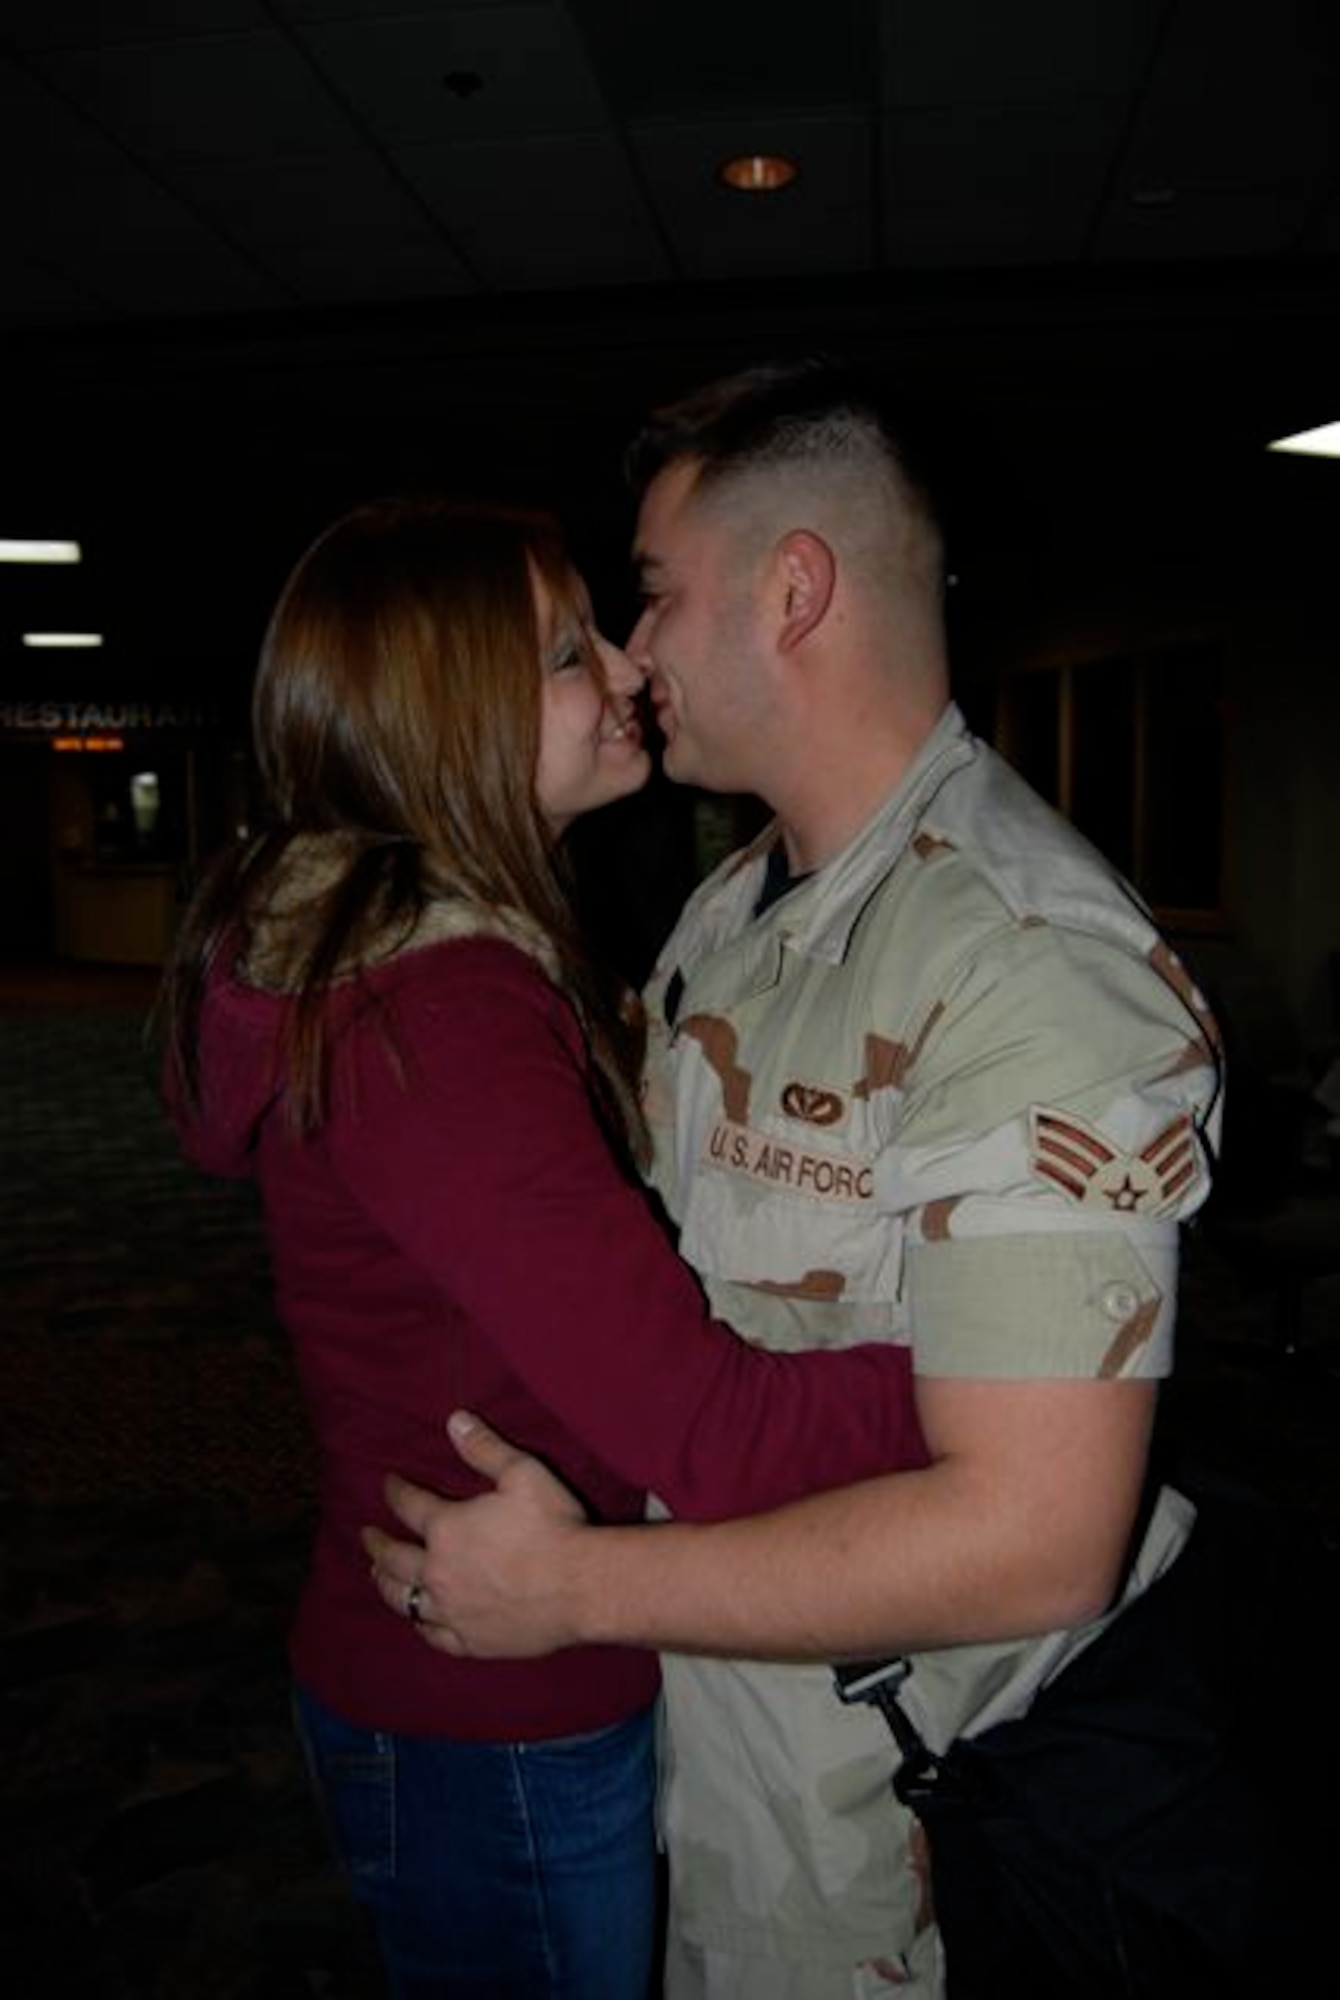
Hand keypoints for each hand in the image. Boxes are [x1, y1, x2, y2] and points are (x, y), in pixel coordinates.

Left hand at [362, 1410, 590, 1657]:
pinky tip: (419, 1619)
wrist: (582, 1586)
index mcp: (447, 1528)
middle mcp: (439, 1572)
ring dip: (386, 1584)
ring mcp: (452, 1610)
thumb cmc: (554, 1526)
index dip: (396, 1491)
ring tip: (377, 1575)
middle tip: (367, 1536)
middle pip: (393, 1558)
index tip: (389, 1484)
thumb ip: (485, 1447)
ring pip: (404, 1599)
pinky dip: (420, 1624)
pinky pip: (433, 1634)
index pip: (409, 1505)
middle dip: (377, 1544)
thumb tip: (454, 1420)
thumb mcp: (522, 1473)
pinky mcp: (470, 1640)